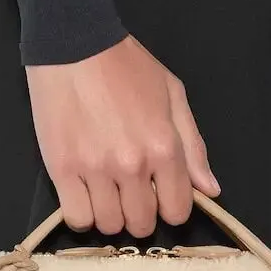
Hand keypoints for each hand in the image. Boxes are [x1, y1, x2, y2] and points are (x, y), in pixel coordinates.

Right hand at [25, 35, 219, 235]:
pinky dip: (83, 214)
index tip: (159, 195)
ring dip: (111, 215)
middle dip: (140, 215)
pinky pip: (76, 217)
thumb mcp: (173, 96)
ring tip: (106, 192)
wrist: (74, 45)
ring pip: (109, 226)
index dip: (170, 208)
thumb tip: (209, 189)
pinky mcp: (62, 168)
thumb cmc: (127, 66)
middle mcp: (132, 164)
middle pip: (142, 223)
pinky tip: (85, 195)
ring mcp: (95, 169)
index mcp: (164, 147)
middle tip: (130, 194)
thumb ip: (193, 147)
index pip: (177, 210)